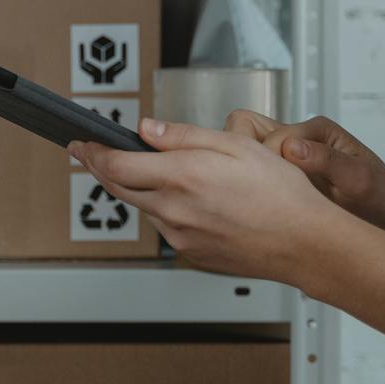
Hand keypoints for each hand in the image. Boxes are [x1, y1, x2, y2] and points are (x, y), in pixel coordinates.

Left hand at [67, 117, 348, 282]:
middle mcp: (174, 210)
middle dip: (102, 169)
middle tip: (92, 154)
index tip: (80, 143)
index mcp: (182, 177)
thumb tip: (146, 130)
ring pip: (145, 207)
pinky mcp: (192, 253)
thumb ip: (183, 136)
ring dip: (139, 189)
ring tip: (156, 171)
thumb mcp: (234, 145)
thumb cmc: (280, 193)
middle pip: (120, 189)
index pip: (115, 166)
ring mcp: (181, 236)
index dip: (92, 153)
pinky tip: (190, 199)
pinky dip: (165, 209)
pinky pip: (167, 226)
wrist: (304, 242)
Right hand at [223, 109, 384, 243]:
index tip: (280, 186)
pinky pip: (254, 171)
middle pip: (246, 129)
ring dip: (249, 172)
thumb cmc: (382, 198)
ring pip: (245, 150)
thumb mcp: (360, 180)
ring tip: (268, 199)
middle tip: (265, 189)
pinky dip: (253, 186)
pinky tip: (268, 206)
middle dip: (247, 158)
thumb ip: (327, 160)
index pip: (271, 136)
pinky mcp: (284, 175)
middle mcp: (300, 138)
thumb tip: (292, 148)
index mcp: (318, 130)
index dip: (269, 161)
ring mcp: (289, 156)